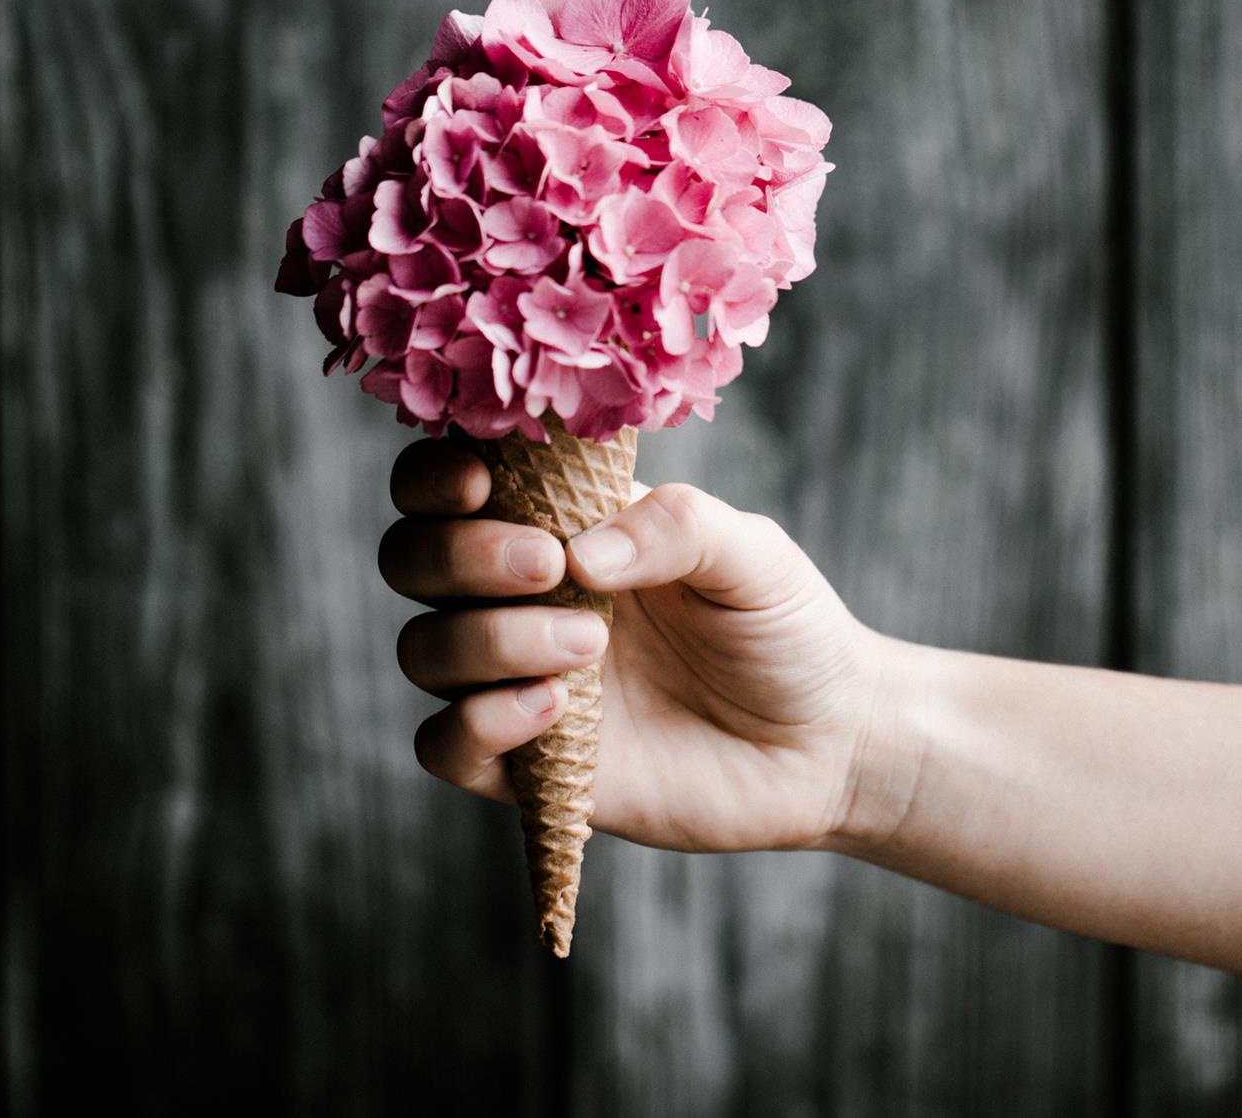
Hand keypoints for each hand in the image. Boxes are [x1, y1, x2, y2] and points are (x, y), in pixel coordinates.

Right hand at [378, 439, 877, 852]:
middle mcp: (522, 599)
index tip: (482, 484)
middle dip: (459, 555)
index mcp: (561, 525)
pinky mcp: (530, 766)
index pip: (446, 485)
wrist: (830, 743)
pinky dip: (476, 724)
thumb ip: (675, 526)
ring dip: (486, 639)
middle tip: (549, 566)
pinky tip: (555, 710)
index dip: (434, 476)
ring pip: (423, 650)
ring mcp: (518, 682)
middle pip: (411, 559)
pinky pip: (444, 747)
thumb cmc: (786, 629)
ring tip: (589, 646)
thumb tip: (581, 550)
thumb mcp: (750, 555)